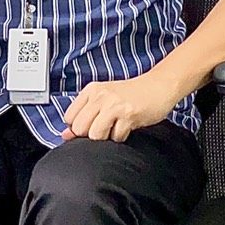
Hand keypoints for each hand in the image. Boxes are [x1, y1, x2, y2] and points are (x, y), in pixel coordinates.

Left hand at [63, 71, 177, 142]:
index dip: (78, 128)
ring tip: (115, 128)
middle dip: (91, 135)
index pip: (69, 118)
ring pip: (95, 135)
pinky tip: (127, 127)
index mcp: (91, 90)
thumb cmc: (132, 95)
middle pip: (80, 129)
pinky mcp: (128, 114)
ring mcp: (114, 104)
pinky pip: (116, 137)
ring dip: (106, 138)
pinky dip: (121, 137)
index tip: (91, 126)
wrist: (159, 86)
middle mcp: (100, 96)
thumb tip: (65, 135)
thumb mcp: (104, 100)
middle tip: (105, 129)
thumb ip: (84, 115)